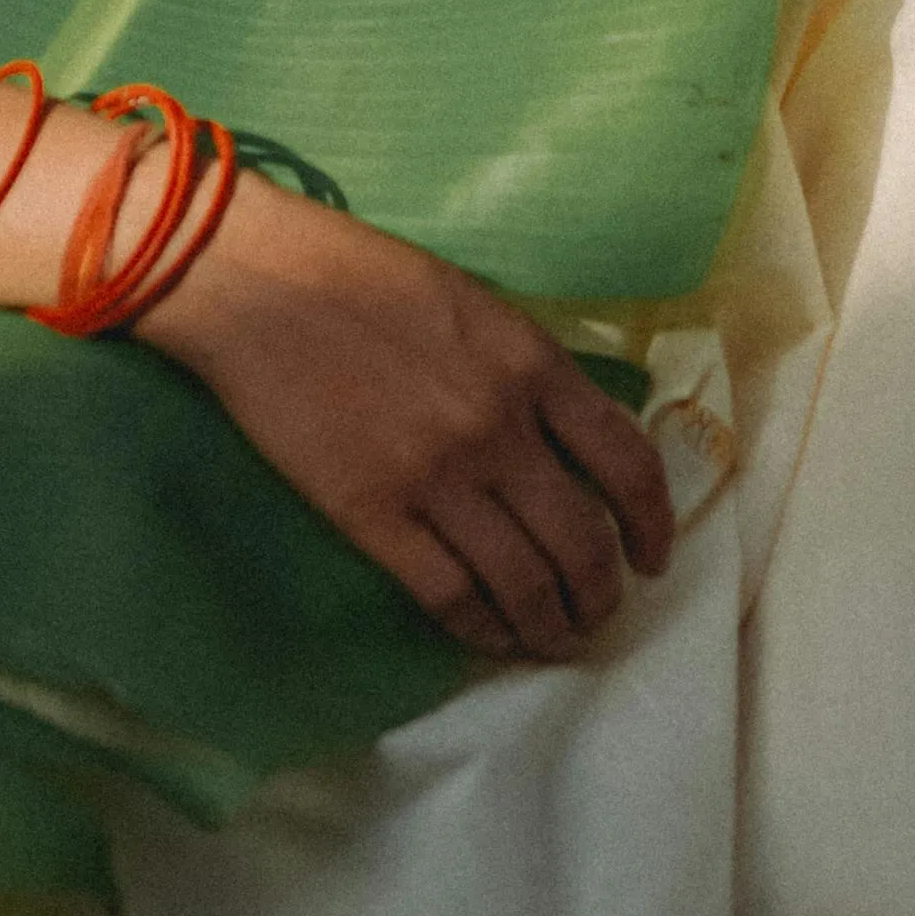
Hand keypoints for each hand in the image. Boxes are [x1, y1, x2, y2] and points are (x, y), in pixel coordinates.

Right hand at [134, 167, 673, 654]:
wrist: (260, 285)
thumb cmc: (360, 276)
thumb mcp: (475, 305)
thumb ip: (529, 370)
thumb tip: (569, 440)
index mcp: (533, 365)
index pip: (627, 463)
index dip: (654, 524)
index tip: (654, 557)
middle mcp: (500, 428)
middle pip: (582, 540)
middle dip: (601, 593)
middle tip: (598, 612)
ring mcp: (437, 476)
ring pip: (523, 582)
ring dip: (550, 625)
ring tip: (553, 639)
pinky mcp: (372, 514)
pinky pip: (448, 594)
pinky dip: (482, 628)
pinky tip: (491, 637)